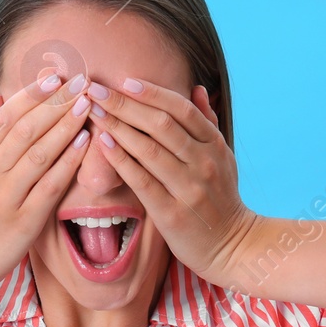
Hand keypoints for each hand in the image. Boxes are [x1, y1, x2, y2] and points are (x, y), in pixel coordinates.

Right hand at [0, 72, 92, 295]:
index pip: (7, 117)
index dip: (33, 94)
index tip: (57, 76)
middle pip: (25, 129)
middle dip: (54, 102)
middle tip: (80, 82)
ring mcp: (6, 195)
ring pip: (38, 152)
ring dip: (64, 125)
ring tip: (87, 104)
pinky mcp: (24, 218)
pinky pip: (49, 184)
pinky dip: (67, 161)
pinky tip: (85, 142)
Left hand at [86, 77, 262, 287]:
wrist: (232, 245)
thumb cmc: (220, 197)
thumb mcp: (223, 157)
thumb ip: (208, 123)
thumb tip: (197, 88)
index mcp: (214, 145)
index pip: (182, 110)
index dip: (152, 93)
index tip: (124, 81)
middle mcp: (204, 163)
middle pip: (161, 125)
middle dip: (126, 105)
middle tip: (96, 90)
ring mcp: (189, 188)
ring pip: (149, 150)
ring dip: (118, 127)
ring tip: (93, 111)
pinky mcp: (172, 213)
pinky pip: (142, 181)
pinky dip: (121, 160)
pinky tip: (103, 144)